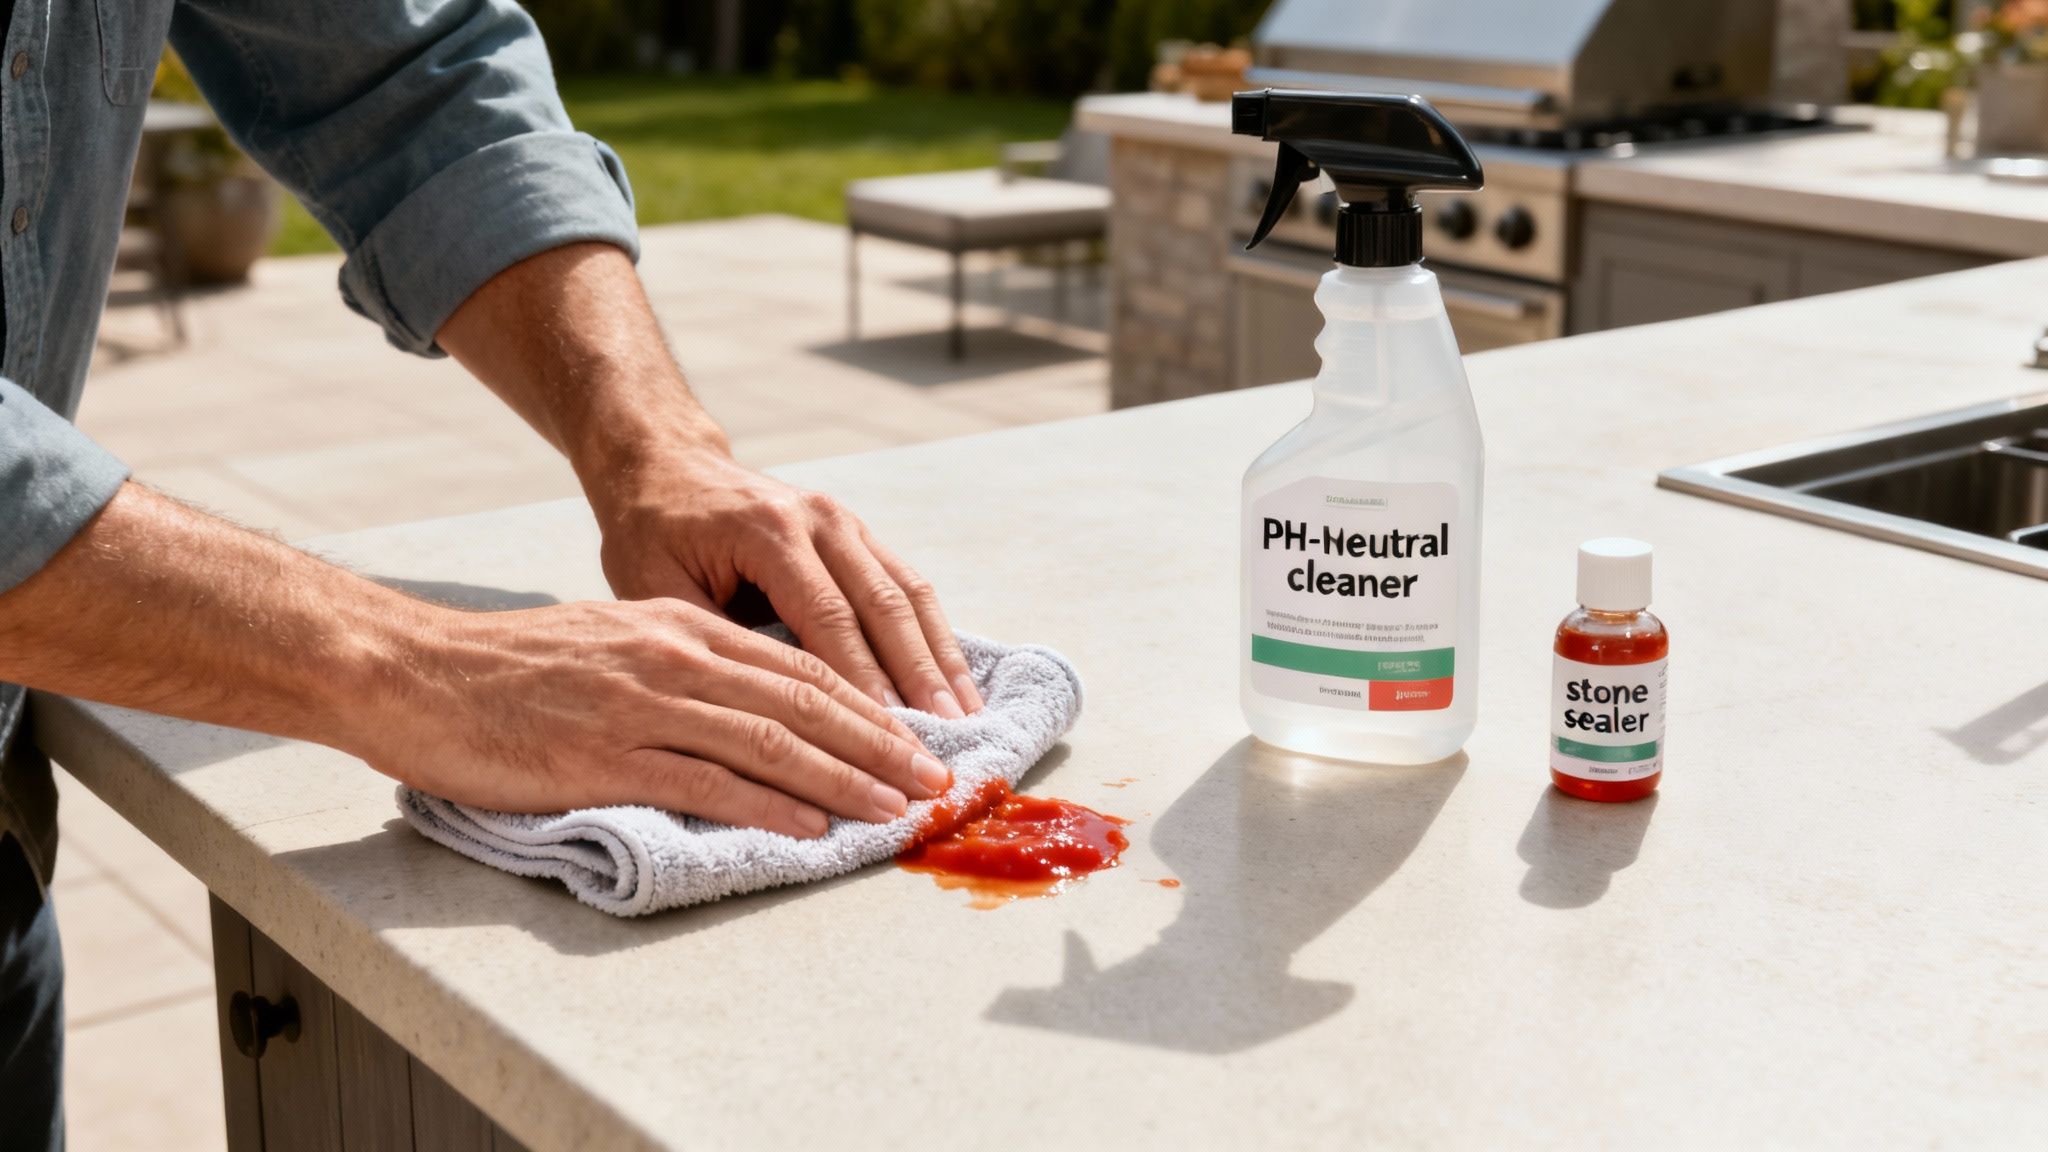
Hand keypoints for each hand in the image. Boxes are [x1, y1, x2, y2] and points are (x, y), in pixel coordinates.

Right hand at [360, 598, 951, 837]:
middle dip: (881, 742)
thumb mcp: (610, 643)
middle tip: (935, 779)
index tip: (912, 740)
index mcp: (679, 627)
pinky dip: (769, 804)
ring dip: (846, 778)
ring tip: (896, 808)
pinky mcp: (607, 755)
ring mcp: (643, 704)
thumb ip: (678, 668)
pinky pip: (707, 781)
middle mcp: (674, 656)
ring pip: (772, 740)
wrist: (412, 673)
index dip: (866, 705)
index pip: (799, 664)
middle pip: (805, 699)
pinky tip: (810, 826)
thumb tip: (745, 711)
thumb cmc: (507, 670)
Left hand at [591, 451, 985, 718]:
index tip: (883, 738)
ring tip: (964, 717)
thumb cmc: (652, 533)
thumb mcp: (655, 588)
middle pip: (883, 606)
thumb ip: (711, 642)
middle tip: (942, 739)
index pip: (827, 618)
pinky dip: (935, 636)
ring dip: (939, 658)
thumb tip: (766, 714)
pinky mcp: (859, 534)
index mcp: (768, 531)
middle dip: (916, 677)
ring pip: (908, 594)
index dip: (861, 681)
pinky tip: (954, 681)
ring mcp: (846, 522)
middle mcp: (819, 520)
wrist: (667, 466)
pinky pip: (908, 585)